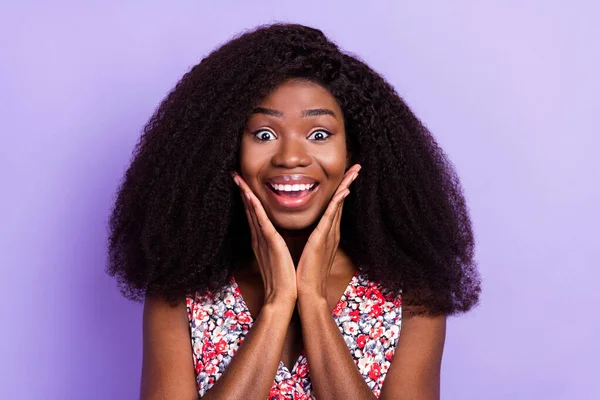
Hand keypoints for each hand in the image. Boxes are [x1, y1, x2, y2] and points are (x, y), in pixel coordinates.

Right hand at [232, 172, 296, 306]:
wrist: (282, 297)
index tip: (244, 184)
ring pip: (252, 212)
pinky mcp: (270, 243)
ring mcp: (262, 239)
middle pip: (249, 210)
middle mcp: (259, 238)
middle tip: (235, 175)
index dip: (248, 199)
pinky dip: (254, 207)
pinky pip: (261, 221)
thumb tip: (276, 238)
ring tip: (238, 179)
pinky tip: (250, 195)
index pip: (254, 215)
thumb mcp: (278, 257)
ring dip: (245, 194)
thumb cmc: (283, 279)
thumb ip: (274, 245)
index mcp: (262, 240)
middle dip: (242, 192)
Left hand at [295, 164, 360, 298]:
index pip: (335, 207)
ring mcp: (329, 235)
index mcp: (326, 234)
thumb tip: (310, 233)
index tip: (346, 175)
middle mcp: (331, 232)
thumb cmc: (304, 274)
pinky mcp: (322, 239)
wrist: (306, 293)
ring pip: (338, 205)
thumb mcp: (309, 251)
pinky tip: (343, 191)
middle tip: (357, 166)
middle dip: (349, 183)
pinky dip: (337, 203)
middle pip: (341, 202)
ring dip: (346, 186)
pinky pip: (331, 217)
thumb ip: (312, 239)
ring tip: (354, 171)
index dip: (341, 190)